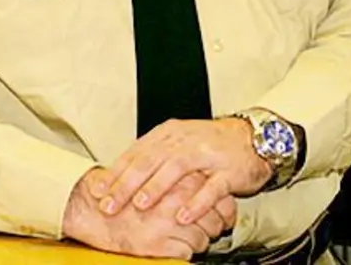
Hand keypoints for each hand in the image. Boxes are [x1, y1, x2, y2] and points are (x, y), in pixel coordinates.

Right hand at [63, 167, 235, 259]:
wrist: (93, 208)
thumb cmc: (122, 192)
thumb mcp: (154, 173)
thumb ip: (178, 176)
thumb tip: (203, 183)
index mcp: (176, 177)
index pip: (217, 193)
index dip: (224, 206)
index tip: (224, 212)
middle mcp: (176, 198)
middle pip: (215, 217)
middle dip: (217, 224)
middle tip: (215, 226)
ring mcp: (169, 222)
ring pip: (204, 236)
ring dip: (202, 239)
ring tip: (195, 237)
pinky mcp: (160, 244)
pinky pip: (188, 251)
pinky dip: (188, 250)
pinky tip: (180, 245)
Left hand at [92, 118, 270, 230]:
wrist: (253, 138)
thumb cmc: (210, 144)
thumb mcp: (177, 143)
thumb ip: (151, 156)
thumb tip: (119, 175)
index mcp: (168, 134)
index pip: (136, 153)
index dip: (115, 172)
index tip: (97, 191)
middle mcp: (185, 141)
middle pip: (150, 160)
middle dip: (127, 183)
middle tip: (109, 203)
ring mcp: (207, 154)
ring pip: (176, 169)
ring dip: (156, 188)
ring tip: (140, 205)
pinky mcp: (228, 170)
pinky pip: (211, 188)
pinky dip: (196, 202)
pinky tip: (183, 215)